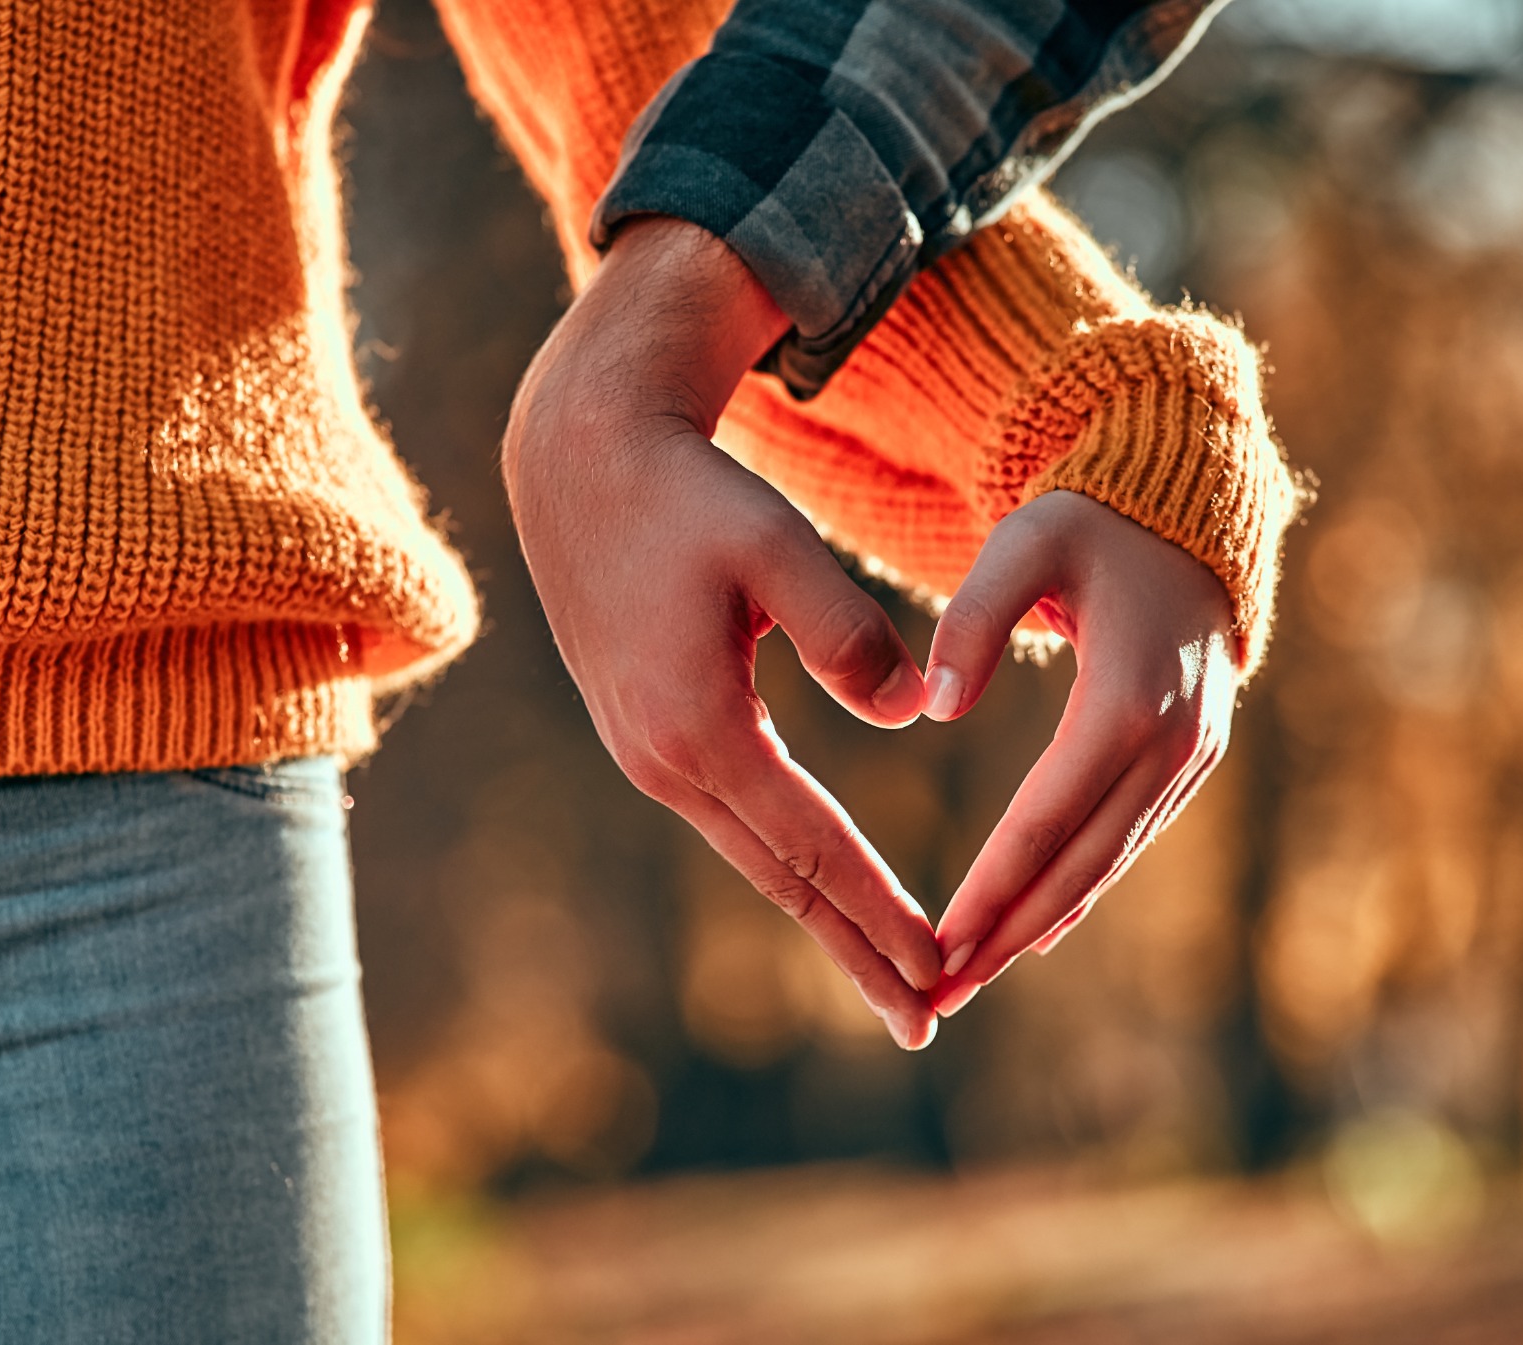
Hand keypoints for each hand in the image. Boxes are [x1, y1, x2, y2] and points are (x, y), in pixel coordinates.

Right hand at [505, 217, 941, 1049]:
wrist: (581, 464)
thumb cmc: (688, 495)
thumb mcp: (775, 547)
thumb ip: (848, 633)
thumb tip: (912, 713)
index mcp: (700, 727)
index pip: (813, 846)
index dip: (881, 911)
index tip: (941, 967)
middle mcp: (664, 762)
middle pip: (781, 884)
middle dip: (856, 954)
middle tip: (925, 1024)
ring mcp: (648, 757)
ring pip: (757, 862)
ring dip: (825, 922)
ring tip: (890, 978)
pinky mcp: (650, 739)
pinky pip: (736, 825)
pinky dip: (790, 869)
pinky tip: (826, 893)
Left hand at [925, 490, 1237, 1017]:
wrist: (1186, 510)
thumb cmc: (1091, 522)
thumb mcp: (1025, 542)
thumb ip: (972, 619)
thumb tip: (933, 709)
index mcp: (1129, 698)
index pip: (1048, 816)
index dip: (993, 887)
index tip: (939, 942)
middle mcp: (1172, 742)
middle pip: (1081, 862)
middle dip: (1008, 935)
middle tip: (939, 995)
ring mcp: (1192, 757)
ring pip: (1108, 862)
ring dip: (1039, 926)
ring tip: (969, 979)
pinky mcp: (1192, 760)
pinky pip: (1128, 840)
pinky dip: (1080, 890)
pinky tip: (1035, 934)